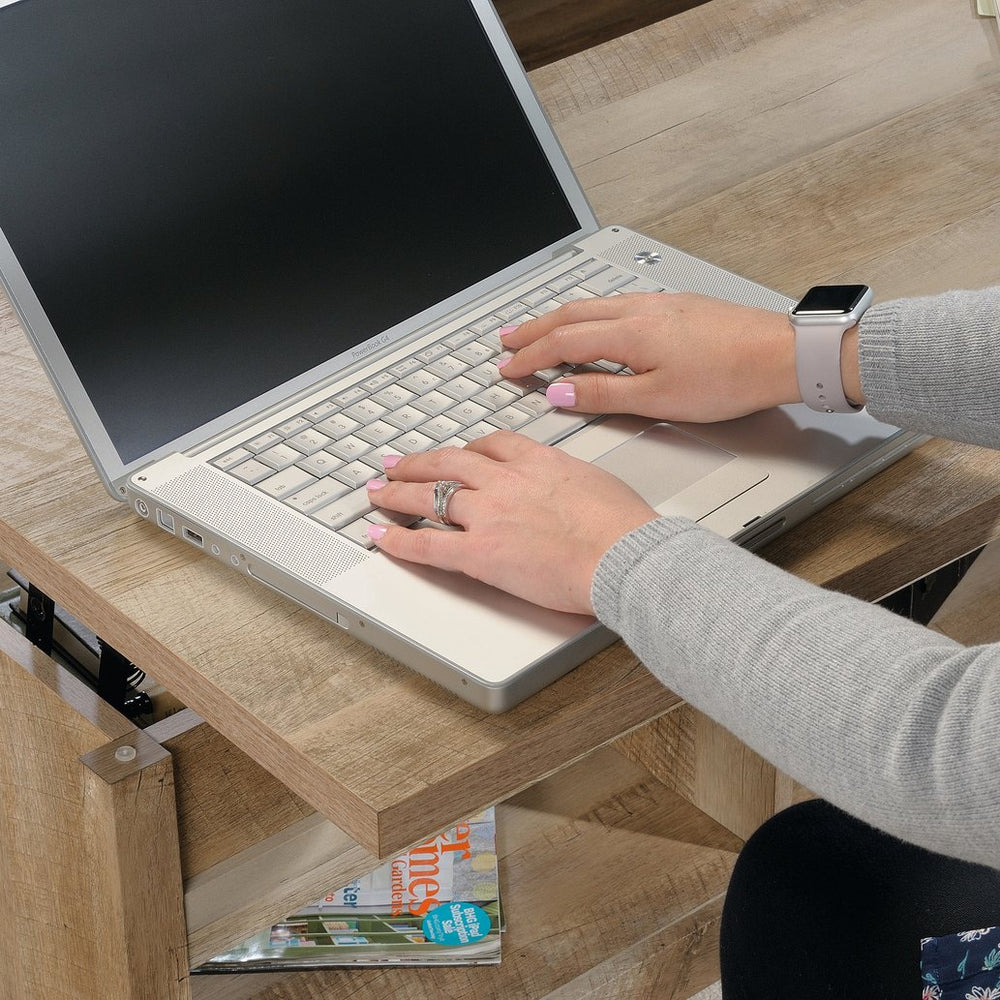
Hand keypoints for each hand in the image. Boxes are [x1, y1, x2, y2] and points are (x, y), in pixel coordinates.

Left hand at [365, 431, 657, 614]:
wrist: (624, 554)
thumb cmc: (623, 526)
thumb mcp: (596, 483)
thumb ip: (571, 483)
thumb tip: (572, 492)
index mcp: (537, 461)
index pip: (490, 444)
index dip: (465, 449)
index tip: (455, 452)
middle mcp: (505, 481)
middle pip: (448, 463)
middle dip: (417, 463)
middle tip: (397, 463)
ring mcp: (488, 514)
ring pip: (430, 495)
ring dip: (397, 492)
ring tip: (378, 492)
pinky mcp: (480, 552)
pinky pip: (427, 542)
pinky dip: (398, 539)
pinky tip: (380, 537)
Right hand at [498, 292, 799, 422]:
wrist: (782, 353)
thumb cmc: (729, 377)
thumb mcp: (658, 398)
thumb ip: (604, 395)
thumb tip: (560, 392)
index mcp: (629, 332)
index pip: (562, 343)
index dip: (529, 357)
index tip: (506, 368)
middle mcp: (639, 310)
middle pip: (570, 314)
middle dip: (533, 328)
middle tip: (506, 339)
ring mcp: (658, 304)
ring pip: (593, 305)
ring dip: (559, 317)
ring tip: (539, 328)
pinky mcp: (676, 306)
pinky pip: (616, 303)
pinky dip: (590, 313)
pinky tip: (594, 321)